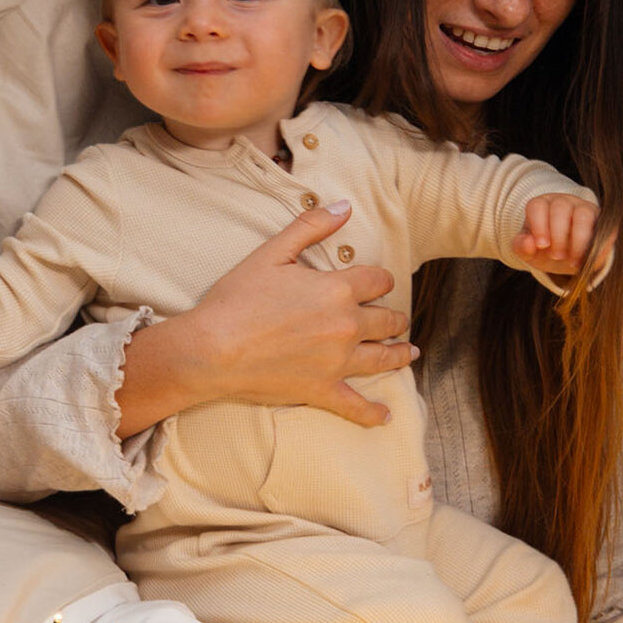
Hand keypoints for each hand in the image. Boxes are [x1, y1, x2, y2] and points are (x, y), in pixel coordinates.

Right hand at [115, 201, 414, 435]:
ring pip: (383, 358)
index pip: (377, 281)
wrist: (213, 348)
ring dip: (399, 354)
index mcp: (337, 289)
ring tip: (409, 352)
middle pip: (387, 320)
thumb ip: (310, 227)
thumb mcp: (272, 252)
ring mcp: (337, 362)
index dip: (380, 280)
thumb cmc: (237, 299)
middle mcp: (346, 326)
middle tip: (397, 320)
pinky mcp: (322, 390)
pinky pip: (356, 406)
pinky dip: (372, 413)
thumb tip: (343, 206)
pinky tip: (385, 416)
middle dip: (394, 317)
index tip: (379, 284)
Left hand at [514, 193, 605, 275]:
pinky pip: (603, 227)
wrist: (567, 258)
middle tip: (557, 257)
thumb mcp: (529, 252)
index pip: (538, 206)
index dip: (539, 225)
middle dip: (558, 236)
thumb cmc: (544, 250)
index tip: (542, 245)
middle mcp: (563, 202)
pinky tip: (588, 261)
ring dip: (579, 240)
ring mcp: (584, 208)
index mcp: (541, 205)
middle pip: (561, 209)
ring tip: (573, 263)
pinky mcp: (602, 220)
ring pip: (584, 215)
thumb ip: (522, 247)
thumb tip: (529, 244)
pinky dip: (597, 245)